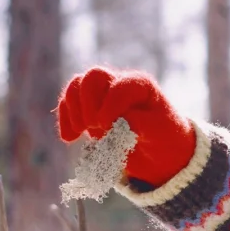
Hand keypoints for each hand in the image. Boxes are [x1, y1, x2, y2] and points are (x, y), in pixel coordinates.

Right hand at [57, 67, 195, 187]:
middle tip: (95, 128)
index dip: (109, 106)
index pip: (118, 86)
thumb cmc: (164, 138)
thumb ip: (139, 123)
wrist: (160, 153)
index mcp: (140, 85)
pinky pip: (69, 105)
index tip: (107, 127)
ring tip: (80, 133)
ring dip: (73, 110)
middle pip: (92, 77)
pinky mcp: (90, 111)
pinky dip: (65, 120)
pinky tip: (69, 139)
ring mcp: (102, 96)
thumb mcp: (159, 131)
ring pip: (77, 87)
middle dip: (88, 104)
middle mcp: (118, 84)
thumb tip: (115, 122)